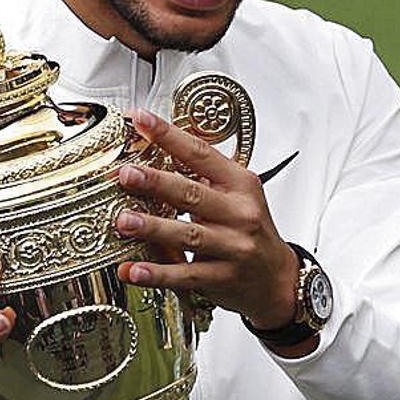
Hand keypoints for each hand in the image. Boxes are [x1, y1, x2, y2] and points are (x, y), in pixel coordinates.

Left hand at [114, 109, 299, 330]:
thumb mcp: (237, 194)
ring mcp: (233, 247)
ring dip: (153, 228)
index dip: (169, 135)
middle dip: (156, 182)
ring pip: (188, 234)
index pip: (201, 153)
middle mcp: (239, 213)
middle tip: (127, 174)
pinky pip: (185, 275)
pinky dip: (157, 274)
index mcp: (240, 184)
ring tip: (123, 220)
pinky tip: (132, 270)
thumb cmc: (250, 229)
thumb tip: (153, 150)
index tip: (141, 120)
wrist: (277, 278)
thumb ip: (202, 175)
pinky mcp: (223, 279)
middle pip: (192, 194)